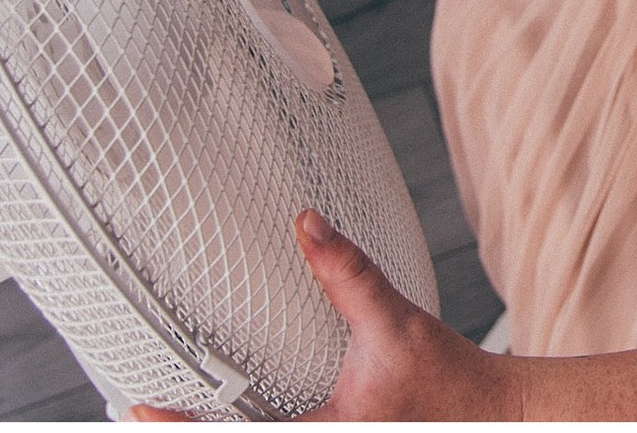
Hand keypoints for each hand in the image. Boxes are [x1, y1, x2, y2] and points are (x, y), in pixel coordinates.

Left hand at [126, 212, 520, 421]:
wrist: (498, 417)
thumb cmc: (451, 381)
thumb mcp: (395, 324)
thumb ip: (347, 275)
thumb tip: (307, 224)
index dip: (177, 427)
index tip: (138, 407)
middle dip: (188, 432)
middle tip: (139, 410)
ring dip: (220, 430)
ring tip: (175, 414)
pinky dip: (253, 427)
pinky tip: (238, 414)